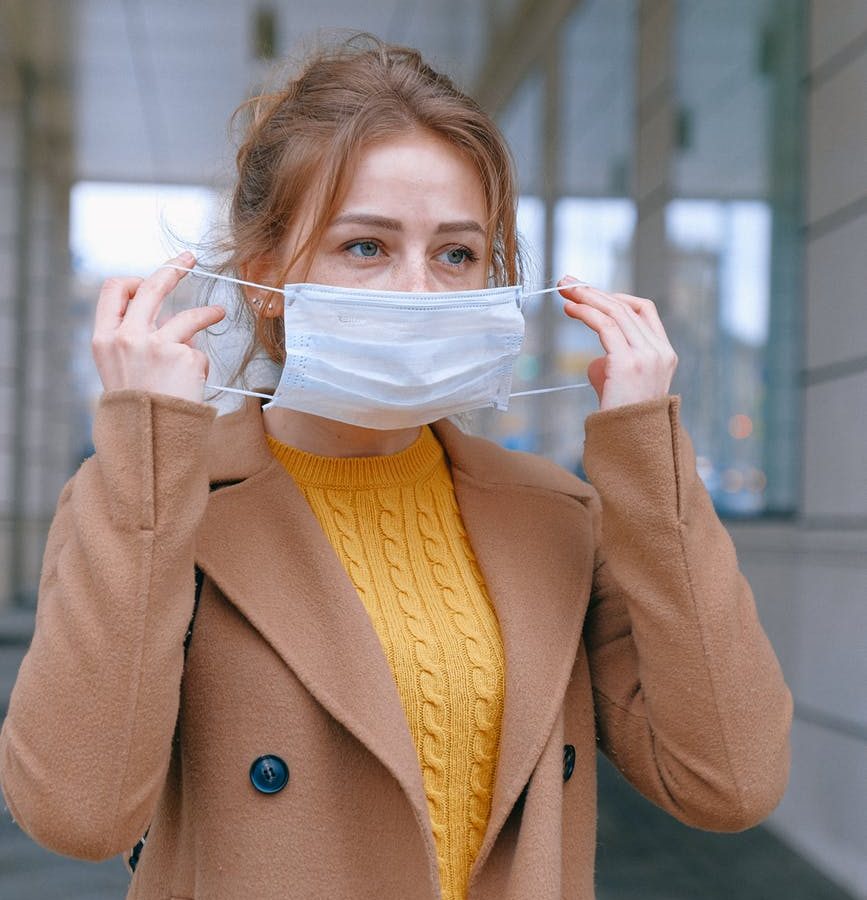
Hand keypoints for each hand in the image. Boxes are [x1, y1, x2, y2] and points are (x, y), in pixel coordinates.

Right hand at [91, 252, 225, 402]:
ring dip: (206, 312)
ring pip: (187, 317)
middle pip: (151, 288)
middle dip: (172, 268)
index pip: (114, 290)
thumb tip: (167, 319)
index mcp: (104, 338)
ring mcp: (156, 345)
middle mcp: (127, 337)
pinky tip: (192, 385)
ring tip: (218, 312)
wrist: (147, 440)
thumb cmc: (137, 409)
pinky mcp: (183, 357)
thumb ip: (135, 341)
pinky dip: (199, 367)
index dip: (135, 279)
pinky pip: (198, 354)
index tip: (153, 277)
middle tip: (189, 260)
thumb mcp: (120, 370)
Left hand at [557, 278, 676, 410]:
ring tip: (564, 289)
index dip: (615, 297)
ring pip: (616, 311)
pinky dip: (585, 312)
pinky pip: (605, 326)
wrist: (631, 448)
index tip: (590, 294)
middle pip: (626, 306)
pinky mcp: (628, 362)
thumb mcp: (622, 386)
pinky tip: (570, 308)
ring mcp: (647, 356)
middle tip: (568, 281)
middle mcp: (660, 351)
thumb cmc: (622, 422)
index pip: (643, 310)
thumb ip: (614, 366)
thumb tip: (596, 360)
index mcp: (664, 354)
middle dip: (594, 290)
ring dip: (587, 296)